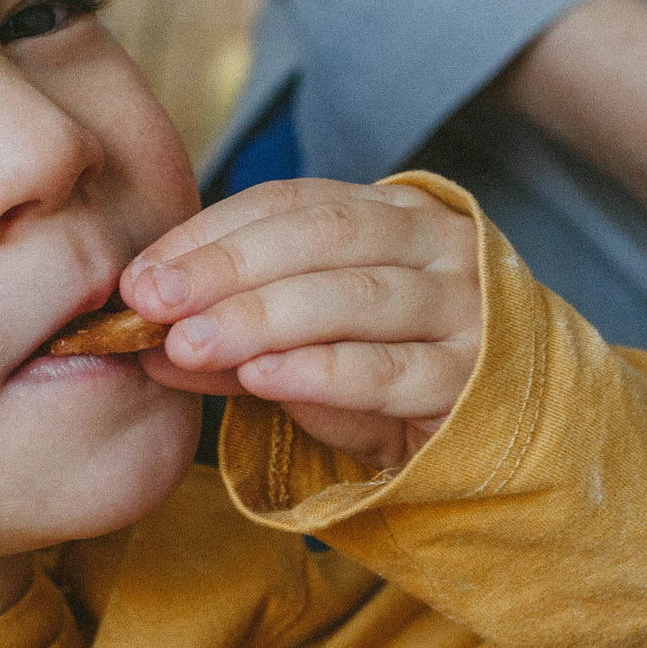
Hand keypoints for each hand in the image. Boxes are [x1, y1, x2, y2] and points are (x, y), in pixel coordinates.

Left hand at [120, 177, 481, 471]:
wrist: (506, 443)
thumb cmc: (395, 380)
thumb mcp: (311, 346)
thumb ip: (238, 336)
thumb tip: (146, 338)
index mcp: (393, 216)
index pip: (291, 204)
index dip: (210, 234)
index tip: (141, 275)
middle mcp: (437, 246)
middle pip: (321, 238)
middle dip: (226, 268)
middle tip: (153, 302)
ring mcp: (465, 309)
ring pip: (355, 296)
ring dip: (262, 318)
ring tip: (192, 344)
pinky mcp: (475, 379)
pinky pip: (390, 369)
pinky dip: (320, 370)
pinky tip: (262, 377)